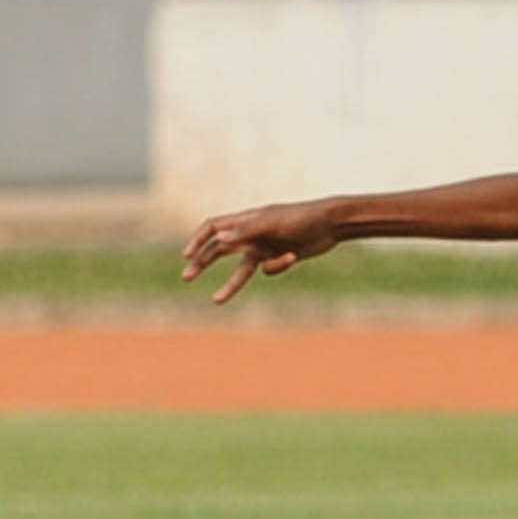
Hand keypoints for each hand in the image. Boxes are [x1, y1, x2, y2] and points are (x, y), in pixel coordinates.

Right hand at [181, 201, 342, 302]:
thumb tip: (219, 240)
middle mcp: (252, 233)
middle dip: (203, 262)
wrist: (331, 224)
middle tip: (187, 277)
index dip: (197, 240)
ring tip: (216, 301)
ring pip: (241, 269)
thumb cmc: (301, 217)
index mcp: (246, 219)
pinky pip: (269, 270)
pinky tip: (292, 255)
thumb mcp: (272, 223)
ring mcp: (265, 246)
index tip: (186, 256)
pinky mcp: (278, 258)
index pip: (213, 227)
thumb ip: (246, 231)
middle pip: (220, 249)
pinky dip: (278, 267)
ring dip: (230, 284)